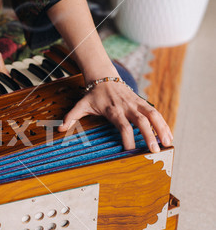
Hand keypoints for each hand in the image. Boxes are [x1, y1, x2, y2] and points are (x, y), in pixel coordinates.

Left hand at [58, 80, 173, 152]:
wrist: (103, 77)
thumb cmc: (92, 95)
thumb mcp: (80, 105)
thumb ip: (71, 117)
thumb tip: (60, 129)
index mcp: (113, 110)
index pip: (123, 126)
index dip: (127, 139)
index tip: (130, 151)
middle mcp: (127, 106)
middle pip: (141, 121)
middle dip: (149, 136)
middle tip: (155, 151)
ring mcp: (136, 103)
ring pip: (153, 115)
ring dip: (162, 128)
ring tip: (169, 144)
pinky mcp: (142, 102)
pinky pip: (155, 112)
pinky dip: (163, 123)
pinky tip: (168, 135)